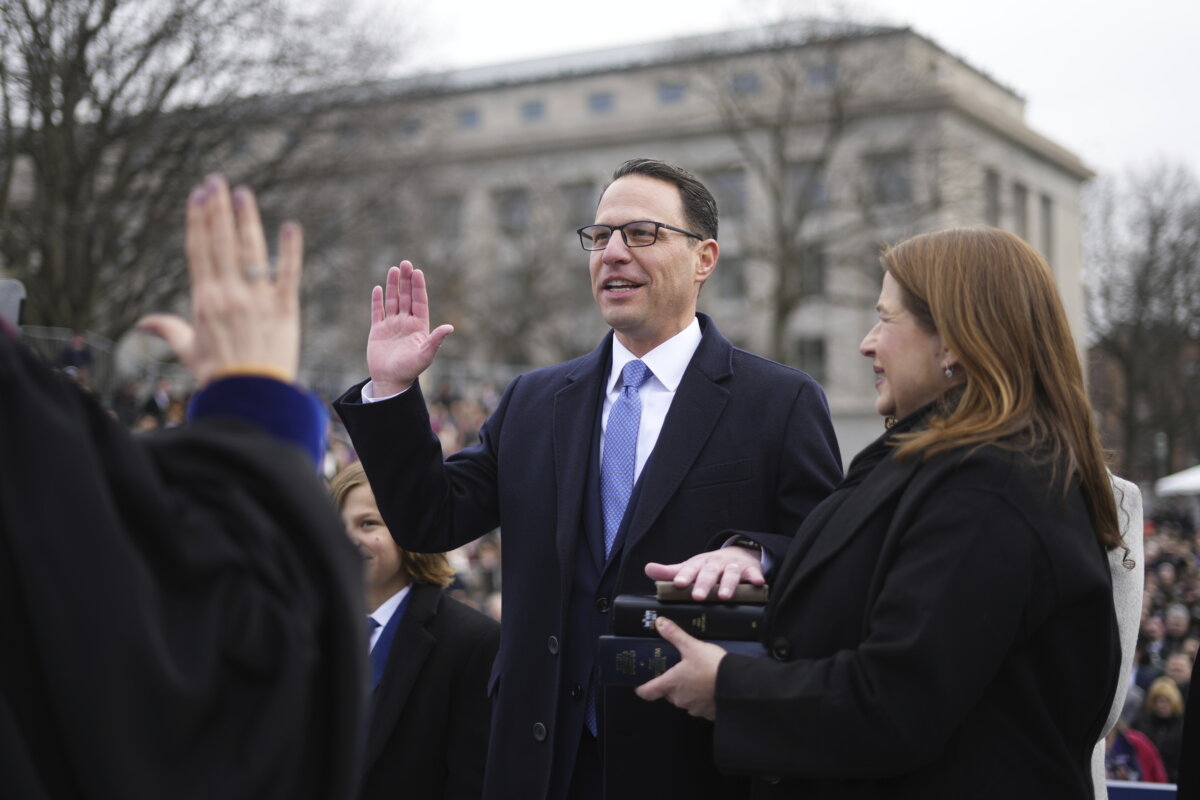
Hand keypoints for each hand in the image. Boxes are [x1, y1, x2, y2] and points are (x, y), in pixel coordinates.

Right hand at [138, 175, 301, 385]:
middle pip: (222, 242)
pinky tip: (290, 227)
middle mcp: (229, 294)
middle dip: (218, 209)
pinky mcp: (285, 309)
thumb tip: (143, 322)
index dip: (198, 220)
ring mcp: (257, 299)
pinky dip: (290, 251)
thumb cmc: (218, 376)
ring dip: (247, 220)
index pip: (200, 250)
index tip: (198, 196)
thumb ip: (169, 330)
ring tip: (243, 193)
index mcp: (204, 300)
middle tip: (217, 181)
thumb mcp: (189, 351)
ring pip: (251, 251)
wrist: (250, 396)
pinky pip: (289, 274)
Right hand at [366, 261, 453, 395]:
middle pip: (406, 297)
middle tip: (405, 263)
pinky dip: (377, 301)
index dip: (418, 287)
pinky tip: (378, 288)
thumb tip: (450, 327)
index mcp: (419, 326)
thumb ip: (436, 340)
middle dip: (406, 280)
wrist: (391, 381)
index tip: (417, 272)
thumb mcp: (425, 355)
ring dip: (392, 286)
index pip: (419, 302)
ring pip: (393, 301)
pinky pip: (378, 312)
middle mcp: (406, 322)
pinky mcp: (378, 330)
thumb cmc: (410, 369)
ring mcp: (392, 325)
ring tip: (393, 270)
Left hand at [635, 617, 725, 719]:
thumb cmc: (712, 666)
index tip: (639, 682)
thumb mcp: (692, 646)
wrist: (739, 686)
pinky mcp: (708, 713)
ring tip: (696, 675)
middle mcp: (679, 699)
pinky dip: (701, 697)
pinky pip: (699, 705)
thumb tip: (659, 623)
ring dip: (687, 690)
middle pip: (667, 693)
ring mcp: (694, 708)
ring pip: (684, 699)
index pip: (647, 692)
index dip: (641, 687)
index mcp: (671, 684)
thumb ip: (675, 635)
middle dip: (670, 683)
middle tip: (675, 669)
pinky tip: (709, 686)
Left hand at [644, 545, 763, 601]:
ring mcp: (733, 566)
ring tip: (725, 596)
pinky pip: (753, 573)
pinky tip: (758, 584)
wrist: (736, 554)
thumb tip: (648, 569)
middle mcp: (715, 564)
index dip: (684, 576)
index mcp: (699, 564)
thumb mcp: (690, 568)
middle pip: (709, 573)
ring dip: (728, 584)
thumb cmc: (708, 566)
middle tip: (698, 596)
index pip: (690, 569)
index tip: (678, 584)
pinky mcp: (750, 570)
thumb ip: (670, 572)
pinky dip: (755, 577)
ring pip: (731, 574)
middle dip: (704, 584)